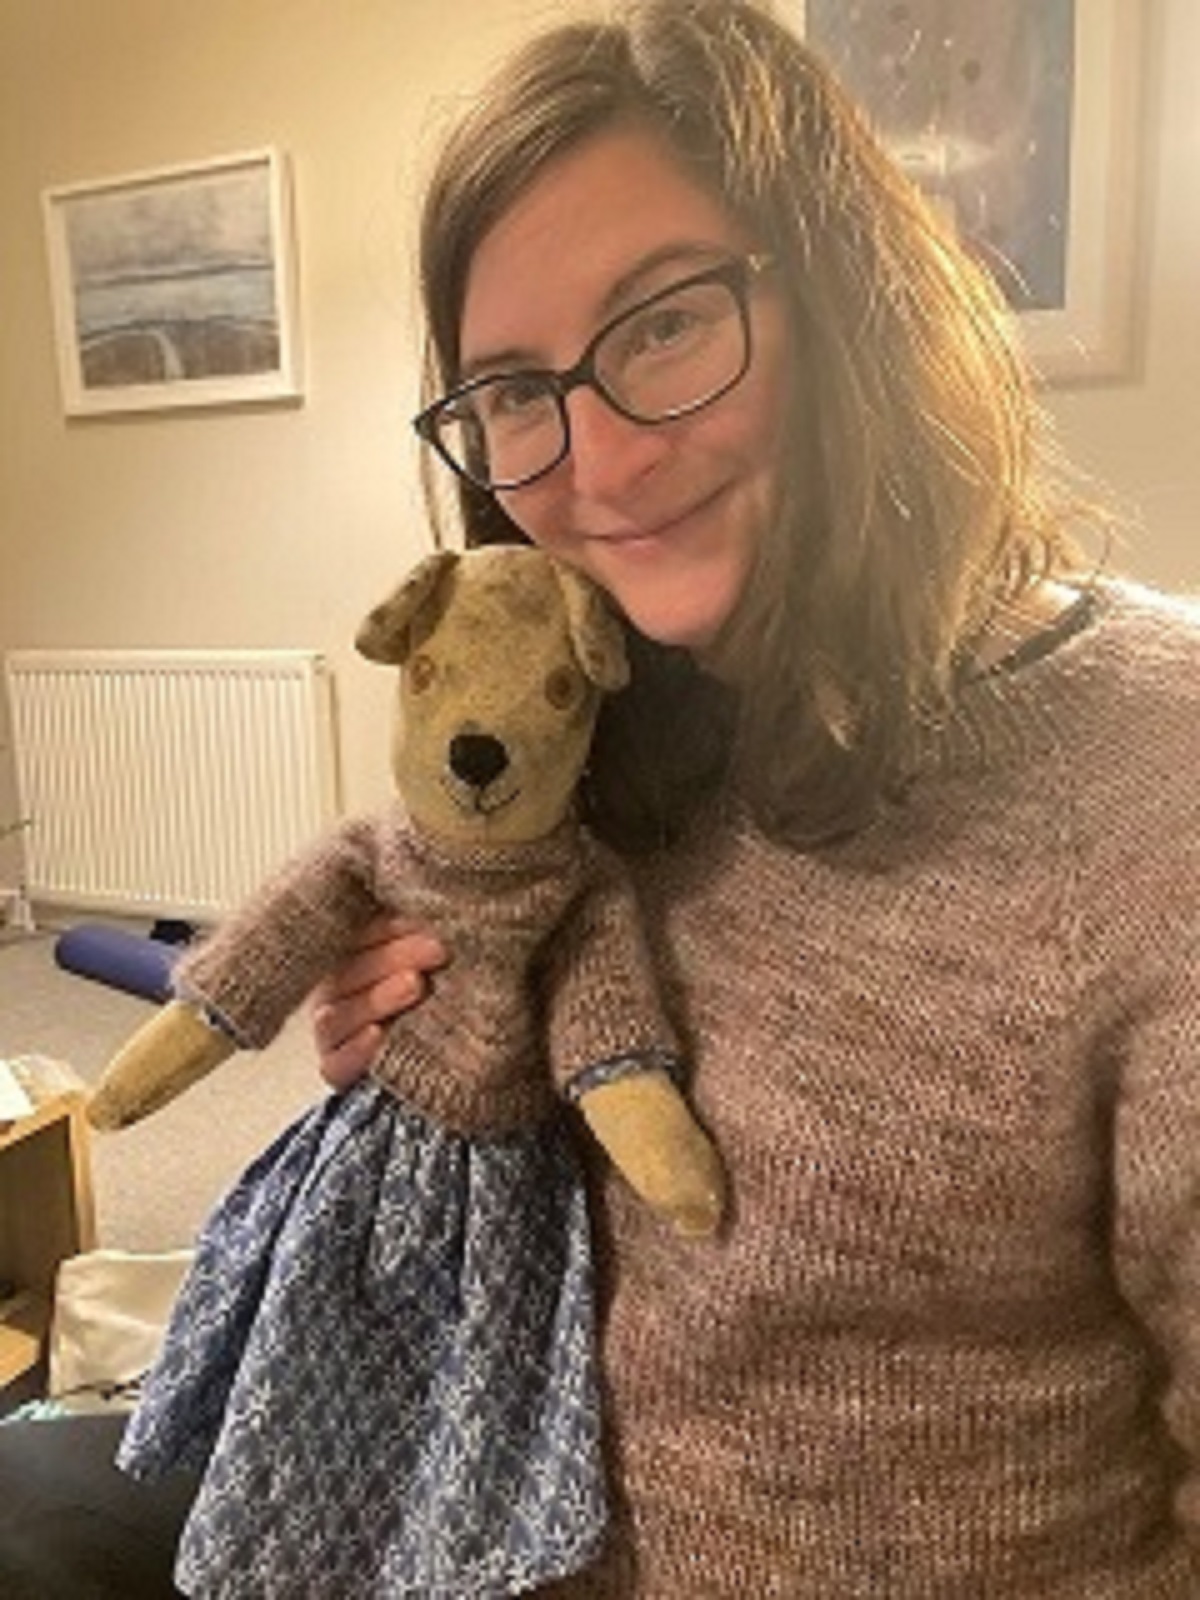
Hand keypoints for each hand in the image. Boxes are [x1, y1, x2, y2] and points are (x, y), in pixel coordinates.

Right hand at [310, 918, 447, 1089]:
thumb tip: (450, 922)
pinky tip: (378, 1034)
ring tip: (416, 984)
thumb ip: (428, 949)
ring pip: (339, 1013)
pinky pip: (336, 1062)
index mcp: (351, 960)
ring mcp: (330, 1032)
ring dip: (378, 998)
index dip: (395, 928)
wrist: (415, 1074)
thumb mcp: (427, 974)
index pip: (365, 936)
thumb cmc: (427, 1010)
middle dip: (396, 957)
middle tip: (438, 950)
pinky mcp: (333, 1069)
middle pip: (353, 970)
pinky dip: (357, 1049)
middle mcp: (334, 992)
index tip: (433, 922)